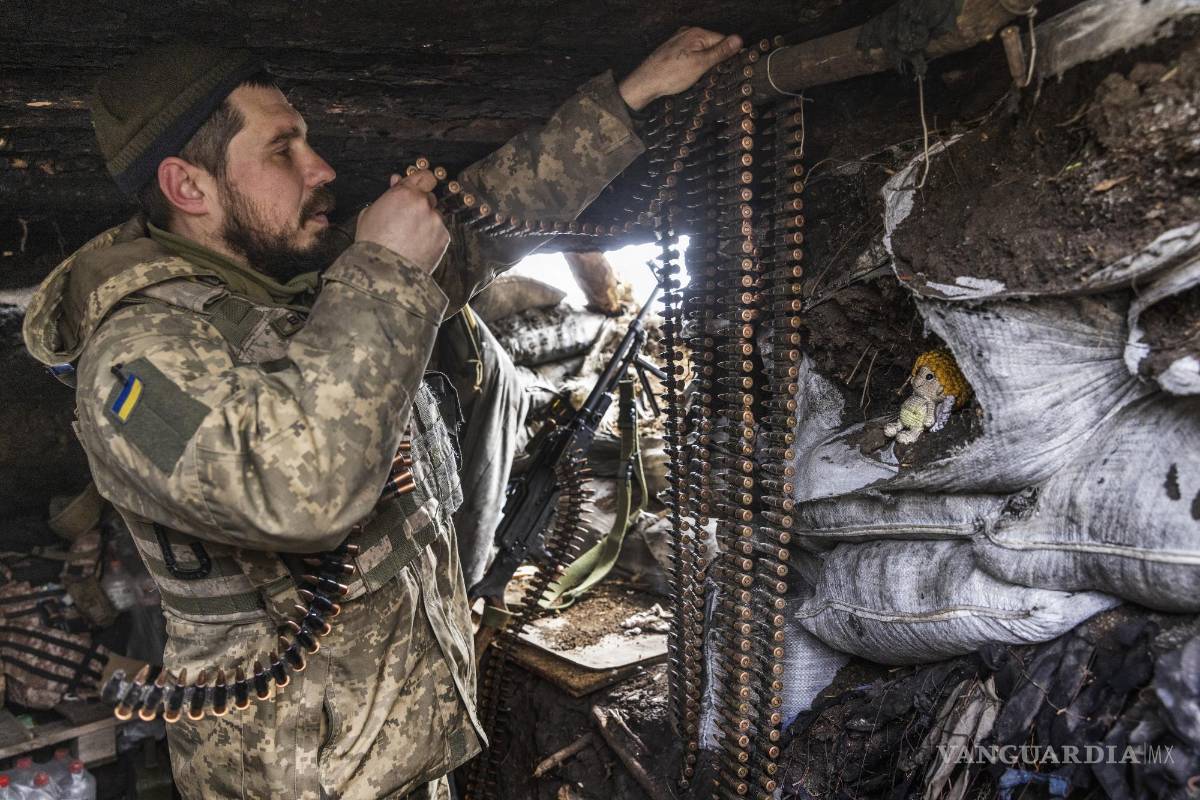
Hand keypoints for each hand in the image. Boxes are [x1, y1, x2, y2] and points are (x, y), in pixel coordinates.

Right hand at [355, 170, 448, 273]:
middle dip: (421, 205)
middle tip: (408, 218)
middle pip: (429, 197)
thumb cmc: (373, 243)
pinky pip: (439, 232)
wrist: (384, 270)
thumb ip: (388, 195)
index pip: (424, 176)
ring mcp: (435, 221)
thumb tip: (398, 182)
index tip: (419, 186)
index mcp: (404, 194)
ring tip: (410, 237)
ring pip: (434, 216)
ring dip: (426, 222)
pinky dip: (431, 237)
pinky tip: (418, 245)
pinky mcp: (443, 237)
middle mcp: (423, 204)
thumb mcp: (370, 212)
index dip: (421, 181)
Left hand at [619, 28, 742, 111]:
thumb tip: (739, 40)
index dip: (728, 56)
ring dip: (704, 63)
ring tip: (698, 76)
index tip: (728, 69)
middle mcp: (688, 33)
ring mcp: (679, 41)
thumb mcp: (700, 64)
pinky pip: (691, 54)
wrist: (645, 82)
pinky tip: (688, 74)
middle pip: (712, 45)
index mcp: (697, 33)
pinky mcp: (673, 50)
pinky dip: (693, 64)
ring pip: (701, 51)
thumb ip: (720, 52)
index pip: (723, 40)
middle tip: (712, 75)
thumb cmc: (670, 74)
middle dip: (715, 60)